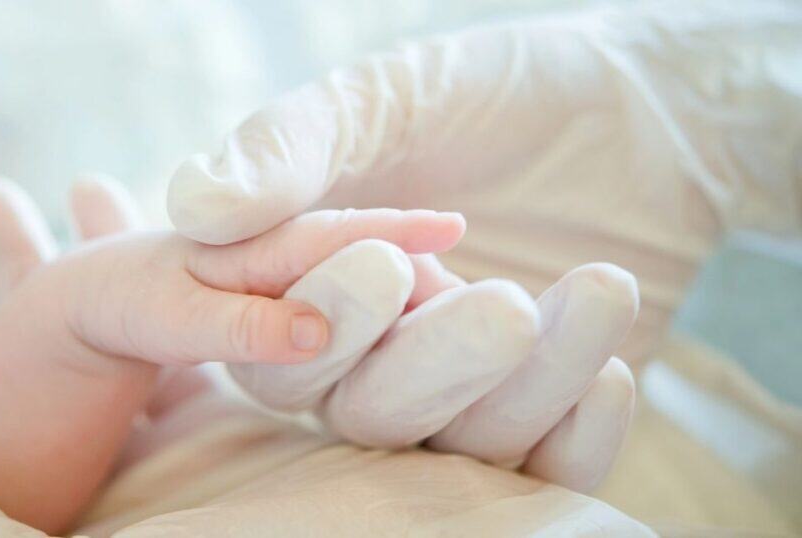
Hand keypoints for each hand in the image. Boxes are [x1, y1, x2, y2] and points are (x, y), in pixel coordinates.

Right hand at [157, 5, 792, 489]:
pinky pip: (546, 465)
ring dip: (528, 385)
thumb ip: (292, 147)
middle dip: (437, 365)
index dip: (333, 317)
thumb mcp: (383, 99)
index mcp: (322, 280)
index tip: (390, 266)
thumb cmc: (486, 88)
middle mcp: (384, 348)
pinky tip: (609, 376)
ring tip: (595, 291)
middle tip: (505, 309)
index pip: (294, 337)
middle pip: (373, 407)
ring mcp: (468, 384)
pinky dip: (576, 438)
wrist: (630, 98)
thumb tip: (197, 208)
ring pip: (464, 440)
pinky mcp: (545, 405)